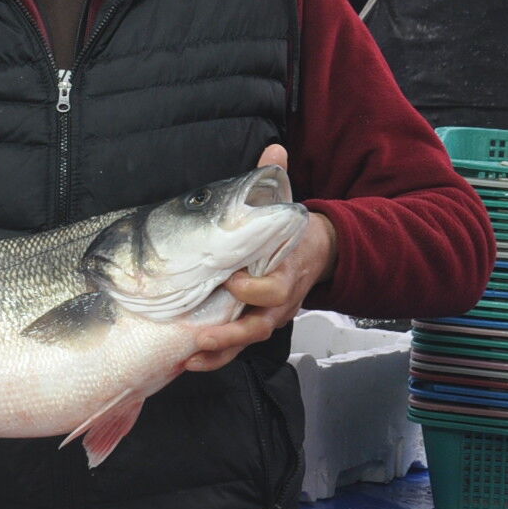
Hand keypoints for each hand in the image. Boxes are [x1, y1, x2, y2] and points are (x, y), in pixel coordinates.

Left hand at [183, 144, 338, 373]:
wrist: (319, 253)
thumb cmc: (291, 231)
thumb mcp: (286, 204)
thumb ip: (275, 179)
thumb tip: (274, 149)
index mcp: (287, 270)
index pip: (273, 288)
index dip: (253, 289)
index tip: (231, 280)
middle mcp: (280, 300)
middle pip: (259, 326)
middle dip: (230, 335)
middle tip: (200, 337)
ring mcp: (269, 316)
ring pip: (246, 342)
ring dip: (218, 353)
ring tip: (189, 358)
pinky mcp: (255, 324)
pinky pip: (237, 345)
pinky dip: (215, 355)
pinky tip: (188, 359)